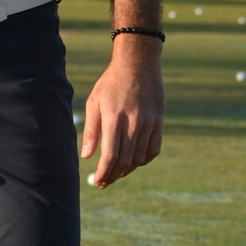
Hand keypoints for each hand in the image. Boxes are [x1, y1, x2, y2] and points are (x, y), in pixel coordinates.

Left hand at [81, 46, 163, 188]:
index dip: (104, 173)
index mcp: (115, 119)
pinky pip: (154, 149)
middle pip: (125, 162)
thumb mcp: (94, 102)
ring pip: (140, 158)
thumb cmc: (111, 82)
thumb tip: (87, 157)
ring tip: (117, 173)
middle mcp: (134, 124)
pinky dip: (144, 160)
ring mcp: (149, 123)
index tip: (97, 182)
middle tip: (104, 182)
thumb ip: (91, 130)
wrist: (138, 64)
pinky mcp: (159, 122)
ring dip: (128, 170)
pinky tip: (134, 162)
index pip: (110, 156)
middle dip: (113, 176)